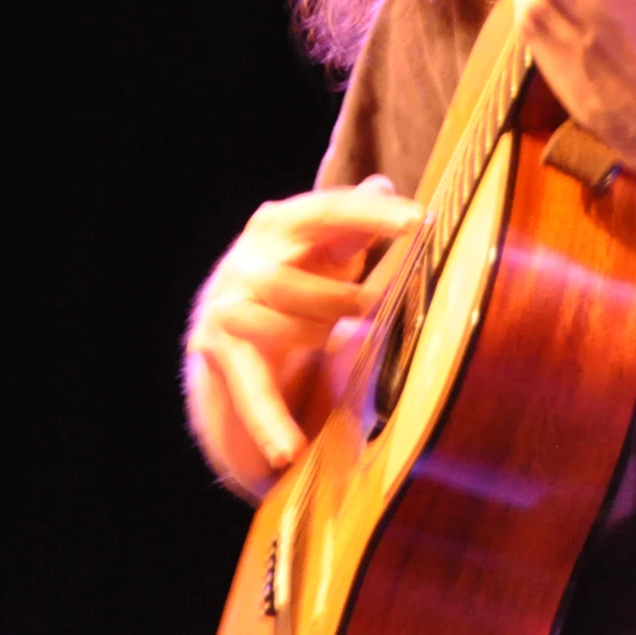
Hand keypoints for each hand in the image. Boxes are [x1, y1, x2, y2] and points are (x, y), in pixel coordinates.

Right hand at [184, 176, 421, 481]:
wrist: (227, 327)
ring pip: (273, 326)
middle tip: (376, 309)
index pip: (325, 210)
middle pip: (288, 276)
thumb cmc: (297, 279)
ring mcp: (228, 307)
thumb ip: (354, 221)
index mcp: (279, 224)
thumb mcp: (327, 248)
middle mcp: (247, 260)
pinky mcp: (219, 354)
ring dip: (314, 338)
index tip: (417, 222)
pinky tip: (288, 450)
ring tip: (346, 347)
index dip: (370, 214)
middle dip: (336, 295)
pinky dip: (269, 422)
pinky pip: (248, 389)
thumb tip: (383, 184)